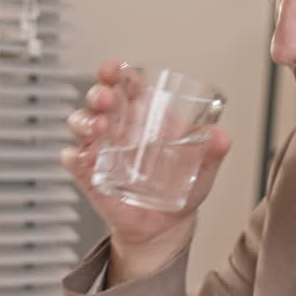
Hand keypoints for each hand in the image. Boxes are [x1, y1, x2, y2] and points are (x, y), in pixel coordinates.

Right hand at [60, 60, 230, 282]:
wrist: (167, 227)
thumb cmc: (182, 189)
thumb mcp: (202, 168)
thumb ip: (213, 151)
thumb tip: (222, 137)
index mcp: (144, 114)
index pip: (125, 84)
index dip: (116, 72)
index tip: (114, 69)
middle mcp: (118, 126)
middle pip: (99, 98)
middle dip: (100, 93)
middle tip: (108, 98)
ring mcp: (101, 149)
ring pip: (80, 122)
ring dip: (86, 121)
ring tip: (101, 127)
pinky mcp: (89, 174)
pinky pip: (73, 159)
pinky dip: (75, 156)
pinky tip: (84, 158)